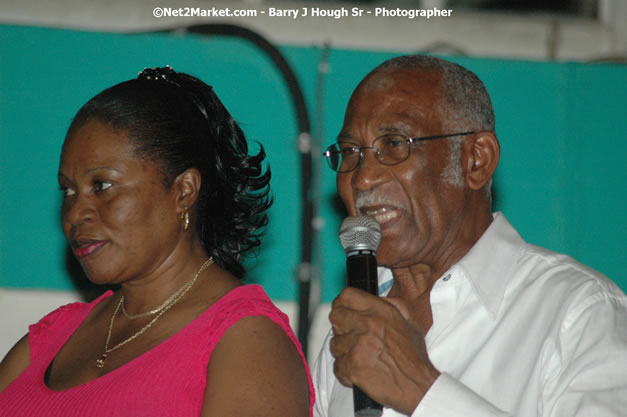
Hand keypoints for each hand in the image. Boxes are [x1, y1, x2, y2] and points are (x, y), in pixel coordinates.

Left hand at [329, 271, 439, 414]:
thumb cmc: (413, 355)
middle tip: (352, 338)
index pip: (347, 296)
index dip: (342, 304)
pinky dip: (346, 371)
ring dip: (344, 352)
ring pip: (334, 343)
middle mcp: (368, 324)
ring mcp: (358, 345)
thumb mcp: (410, 320)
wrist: (417, 386)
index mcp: (381, 311)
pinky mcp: (353, 366)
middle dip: (341, 328)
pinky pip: (337, 366)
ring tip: (361, 358)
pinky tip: (360, 371)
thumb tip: (374, 298)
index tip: (344, 312)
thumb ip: (392, 303)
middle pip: (335, 317)